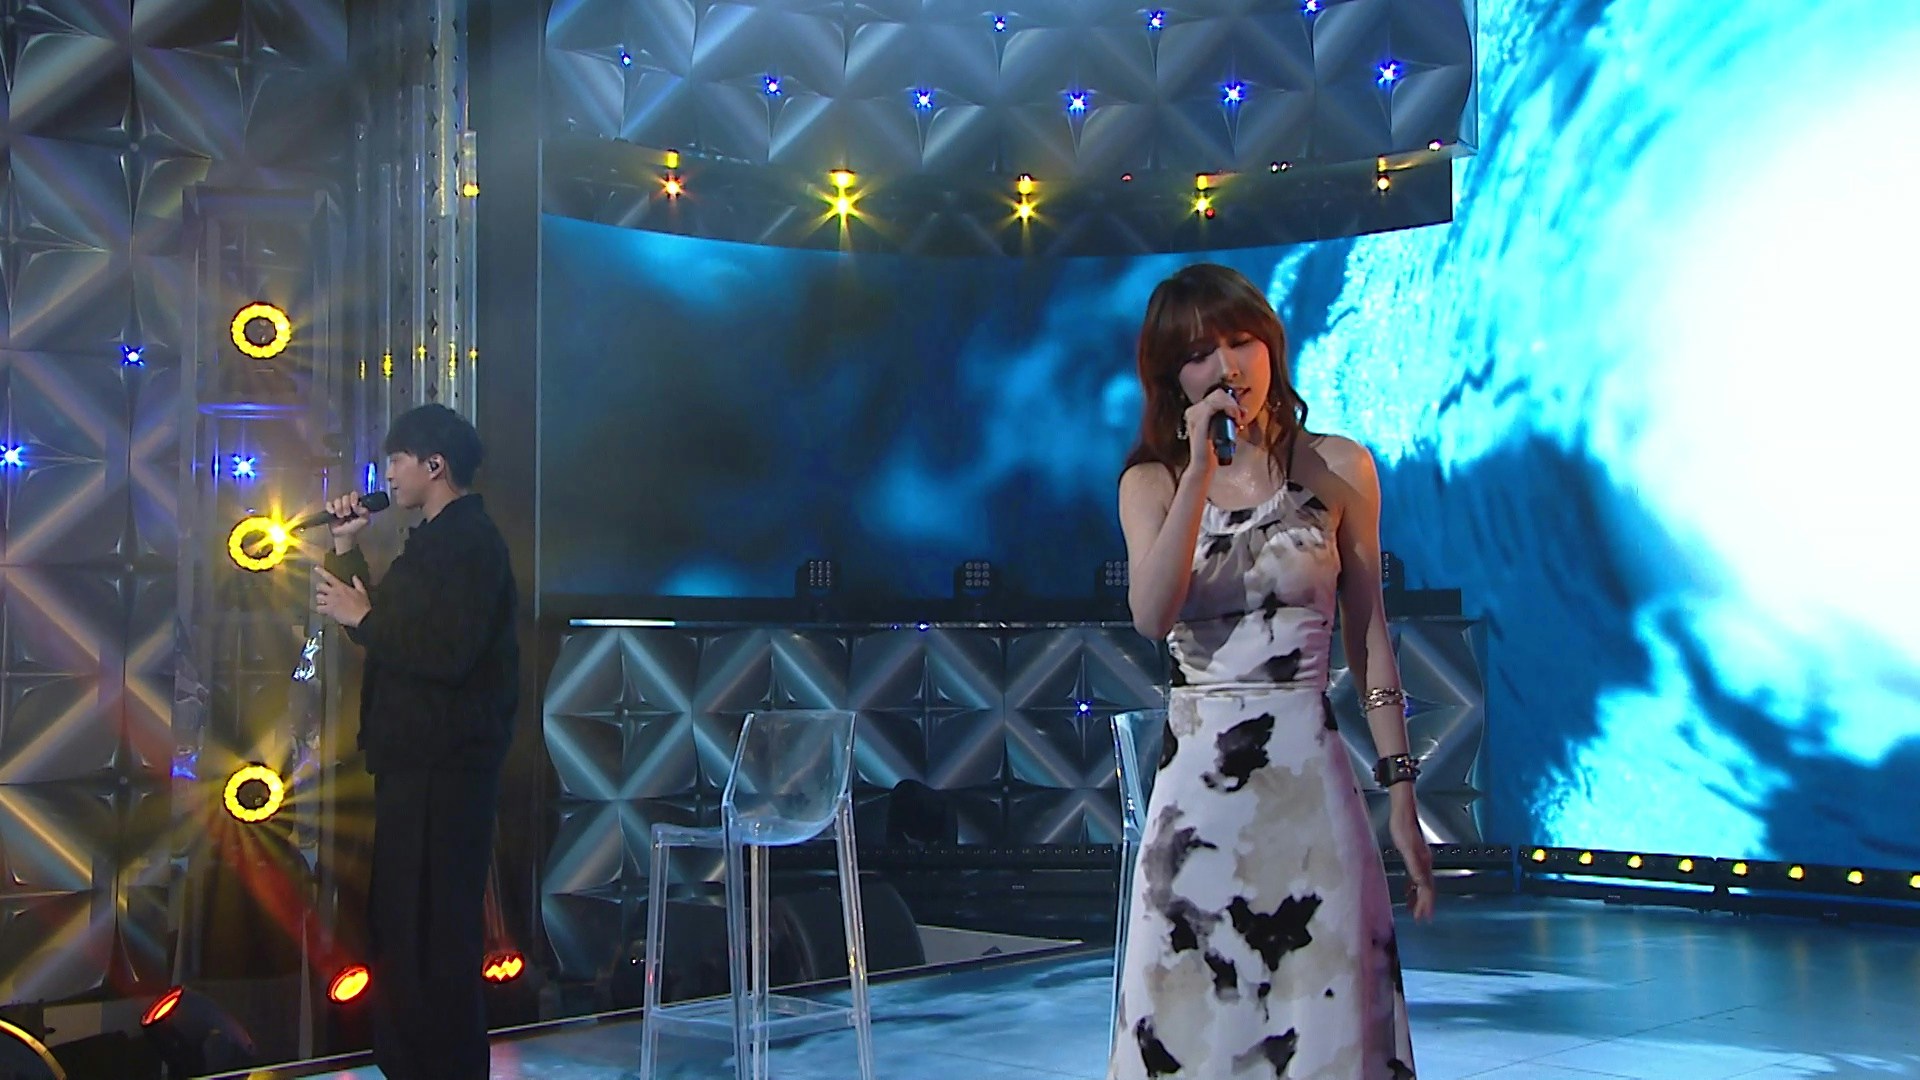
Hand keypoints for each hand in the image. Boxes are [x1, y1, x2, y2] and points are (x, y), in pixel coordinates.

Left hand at [315, 567, 371, 627]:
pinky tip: (324, 610)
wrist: (360, 617)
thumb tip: (354, 576)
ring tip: (324, 601)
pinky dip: (320, 609)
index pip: (329, 577)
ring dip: (320, 599)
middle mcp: (333, 592)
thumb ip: (357, 583)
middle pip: (319, 586)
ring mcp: (330, 601)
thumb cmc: (362, 604)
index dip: (321, 571)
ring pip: (318, 597)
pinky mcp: (328, 610)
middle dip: (320, 588)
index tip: (316, 568)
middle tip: (323, 591)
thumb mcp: (362, 592)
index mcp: (341, 586)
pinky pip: (318, 608)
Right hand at [326, 493, 373, 543]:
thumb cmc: (355, 526)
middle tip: (347, 514)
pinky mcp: (330, 509)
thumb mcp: (364, 520)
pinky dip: (330, 508)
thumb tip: (355, 505)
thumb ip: (364, 512)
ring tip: (341, 517)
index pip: (354, 494)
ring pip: (337, 500)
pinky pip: (328, 504)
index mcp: (356, 503)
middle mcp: (347, 502)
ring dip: (339, 509)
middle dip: (346, 506)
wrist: (344, 534)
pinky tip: (332, 513)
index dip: (353, 498)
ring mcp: (338, 505)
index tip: (353, 506)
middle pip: (345, 496)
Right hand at [1182, 385, 1245, 477]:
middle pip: (1218, 393)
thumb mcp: (1223, 430)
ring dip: (1232, 406)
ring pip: (1218, 397)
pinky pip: (1215, 405)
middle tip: (1239, 418)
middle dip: (1233, 403)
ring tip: (1237, 420)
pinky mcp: (1199, 420)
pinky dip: (1228, 408)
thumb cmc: (1213, 450)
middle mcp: (1193, 411)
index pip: (1216, 395)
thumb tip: (1243, 409)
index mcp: (1196, 412)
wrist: (1203, 466)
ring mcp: (1194, 414)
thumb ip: (1230, 418)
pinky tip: (1234, 417)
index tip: (1239, 414)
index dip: (1230, 401)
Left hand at [1389, 798, 1434, 920]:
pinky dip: (1413, 888)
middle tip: (1421, 918)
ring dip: (1419, 898)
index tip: (1424, 917)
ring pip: (1422, 885)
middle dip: (1425, 905)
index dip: (1426, 904)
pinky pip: (1416, 878)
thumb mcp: (1406, 848)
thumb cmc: (1403, 828)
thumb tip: (1420, 883)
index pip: (1428, 889)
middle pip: (1427, 889)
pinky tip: (1407, 891)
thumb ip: (1414, 865)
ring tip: (1415, 910)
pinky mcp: (1414, 857)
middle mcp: (1425, 863)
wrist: (1402, 813)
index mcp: (1424, 863)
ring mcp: (1420, 860)